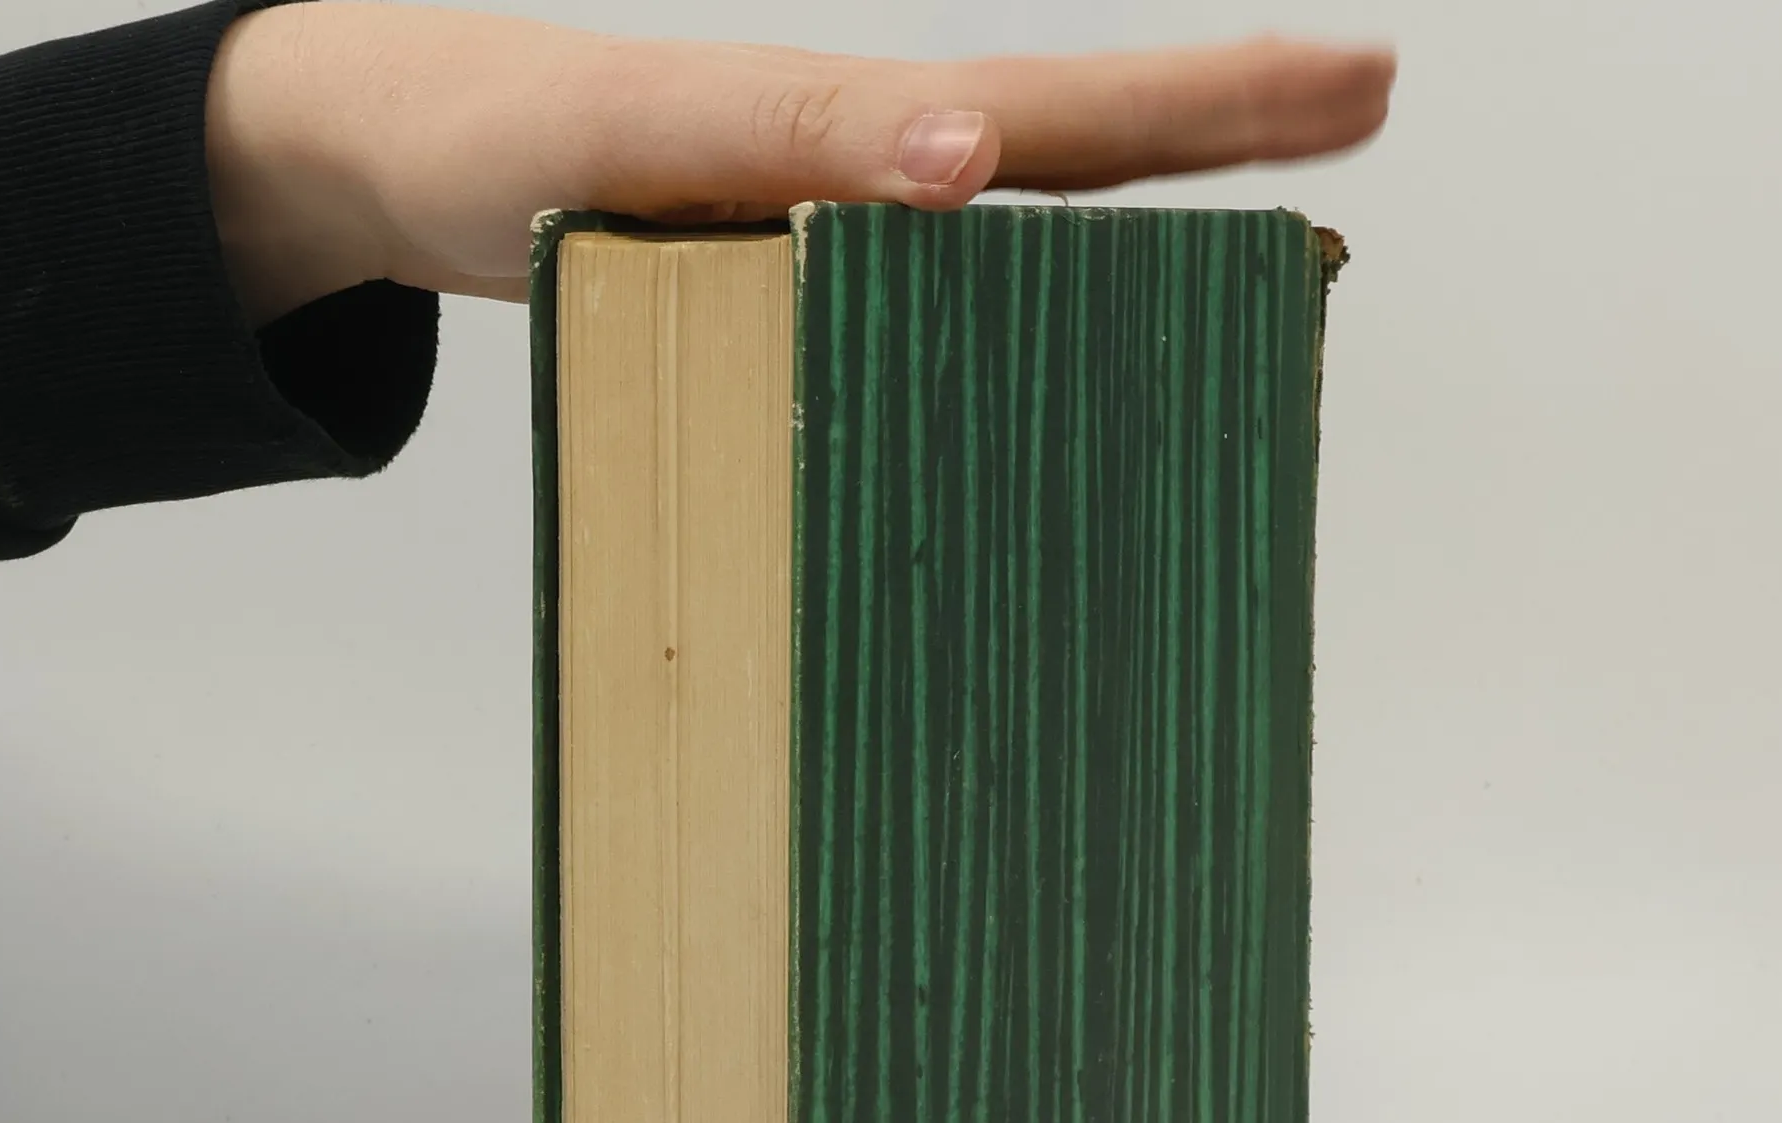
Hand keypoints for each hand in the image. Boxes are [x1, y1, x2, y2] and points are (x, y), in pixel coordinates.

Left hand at [207, 4, 1395, 325]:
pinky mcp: (810, 304)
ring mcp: (853, 245)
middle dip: (1229, 145)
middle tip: (1366, 132)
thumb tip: (968, 163)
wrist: (415, 170)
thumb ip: (797, 133)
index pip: (1070, 114)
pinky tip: (1077, 375)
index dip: (1211, 104)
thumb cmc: (509, 136)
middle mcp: (882, 182)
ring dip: (1155, 251)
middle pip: (1085, 165)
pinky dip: (1029, 342)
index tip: (1354, 88)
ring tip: (1270, 272)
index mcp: (863, 126)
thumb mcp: (642, 122)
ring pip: (1031, 248)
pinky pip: (941, 327)